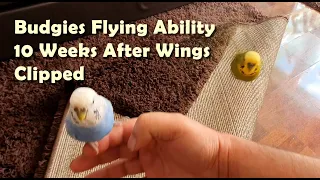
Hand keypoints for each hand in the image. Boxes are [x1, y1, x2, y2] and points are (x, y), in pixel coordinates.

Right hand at [70, 112, 225, 177]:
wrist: (218, 165)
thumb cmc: (202, 142)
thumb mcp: (177, 125)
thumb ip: (150, 124)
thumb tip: (130, 137)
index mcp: (149, 128)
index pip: (119, 130)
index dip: (103, 137)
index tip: (91, 146)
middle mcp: (145, 142)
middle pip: (113, 145)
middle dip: (94, 151)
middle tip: (79, 160)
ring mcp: (147, 159)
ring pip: (116, 161)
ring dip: (98, 166)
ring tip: (80, 171)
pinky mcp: (151, 174)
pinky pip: (126, 175)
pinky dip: (111, 176)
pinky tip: (100, 178)